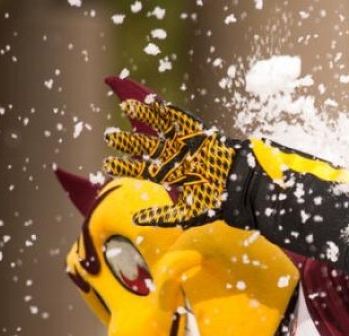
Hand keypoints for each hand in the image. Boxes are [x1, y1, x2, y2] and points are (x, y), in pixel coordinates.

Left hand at [104, 98, 240, 227]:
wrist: (242, 189)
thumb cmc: (217, 203)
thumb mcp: (188, 213)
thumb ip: (162, 216)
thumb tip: (135, 220)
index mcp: (173, 175)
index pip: (144, 169)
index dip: (125, 166)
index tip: (107, 164)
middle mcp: (177, 158)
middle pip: (149, 146)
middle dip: (129, 141)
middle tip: (109, 136)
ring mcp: (188, 144)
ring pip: (162, 128)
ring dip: (145, 117)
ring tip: (126, 106)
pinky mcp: (200, 133)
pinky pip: (183, 119)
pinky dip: (169, 111)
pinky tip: (153, 102)